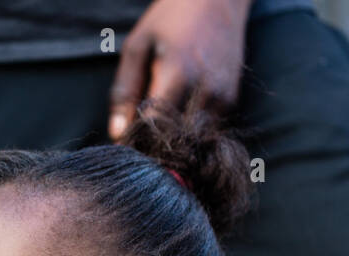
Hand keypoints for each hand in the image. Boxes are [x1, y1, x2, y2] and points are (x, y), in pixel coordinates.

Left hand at [108, 0, 251, 138]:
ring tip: (159, 120)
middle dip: (154, 143)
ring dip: (173, 139)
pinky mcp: (231, 101)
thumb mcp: (138, 46)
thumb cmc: (170, 19)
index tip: (125, 140)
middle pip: (174, 140)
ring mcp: (222, 98)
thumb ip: (125, 91)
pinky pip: (206, 130)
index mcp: (178, 75)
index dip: (136, 140)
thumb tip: (117, 134)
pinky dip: (190, 129)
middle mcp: (205, 91)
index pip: (153, 129)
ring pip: (191, 140)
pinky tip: (178, 110)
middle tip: (140, 133)